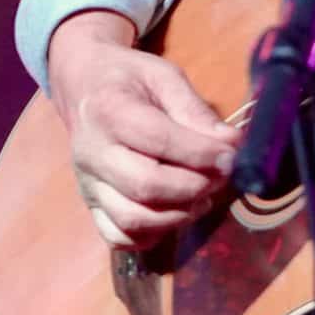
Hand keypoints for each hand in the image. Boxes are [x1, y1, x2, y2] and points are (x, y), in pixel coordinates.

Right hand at [45, 11, 238, 250]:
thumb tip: (230, 145)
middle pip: (145, 186)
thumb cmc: (129, 80)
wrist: (84, 88)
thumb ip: (195, 111)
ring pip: (131, 219)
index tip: (231, 156)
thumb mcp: (164, 77)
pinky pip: (118, 237)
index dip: (201, 153)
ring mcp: (88, 183)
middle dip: (194, 187)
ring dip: (178, 215)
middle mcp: (92, 152)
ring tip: (201, 197)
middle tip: (219, 177)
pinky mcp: (90, 205)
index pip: (158, 140)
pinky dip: (151, 236)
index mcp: (109, 110)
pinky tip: (173, 213)